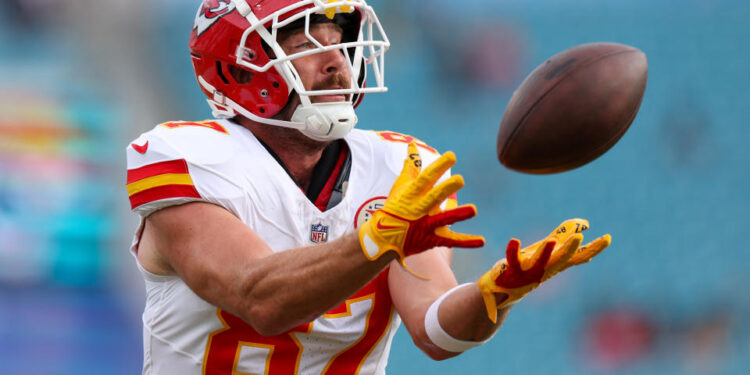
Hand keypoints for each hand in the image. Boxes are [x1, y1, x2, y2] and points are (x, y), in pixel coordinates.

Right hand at [358, 143, 484, 267]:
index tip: (452, 156)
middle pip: (435, 196)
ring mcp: (426, 225)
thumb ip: (411, 166)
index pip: (427, 177)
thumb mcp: (400, 186)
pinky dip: (466, 242)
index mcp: (412, 193)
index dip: (439, 167)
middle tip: (461, 180)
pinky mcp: (432, 239)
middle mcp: (420, 208)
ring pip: (444, 219)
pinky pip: (451, 241)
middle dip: (447, 188)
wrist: (384, 237)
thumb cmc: (394, 207)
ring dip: (458, 214)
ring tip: (474, 210)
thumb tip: (412, 146)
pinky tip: (482, 241)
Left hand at [477, 219, 610, 322]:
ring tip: (551, 239)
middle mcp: (546, 268)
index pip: (580, 256)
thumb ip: (563, 237)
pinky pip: (513, 259)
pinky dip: (513, 251)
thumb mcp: (548, 252)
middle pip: (563, 259)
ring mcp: (530, 271)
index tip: (607, 238)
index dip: (594, 247)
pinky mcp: (512, 270)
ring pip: (540, 261)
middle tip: (580, 236)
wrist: (505, 292)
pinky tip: (514, 241)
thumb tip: (583, 226)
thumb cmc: (530, 268)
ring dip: (546, 251)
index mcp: (556, 264)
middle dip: (571, 248)